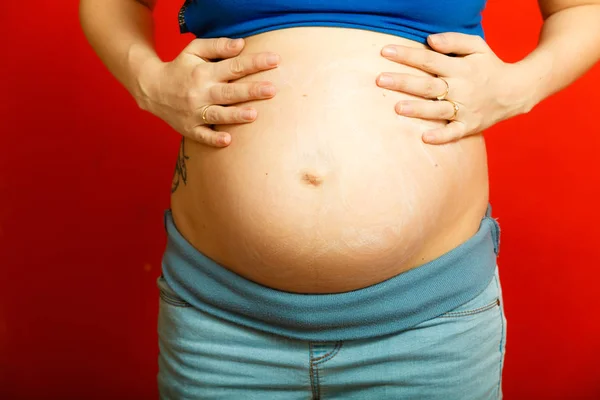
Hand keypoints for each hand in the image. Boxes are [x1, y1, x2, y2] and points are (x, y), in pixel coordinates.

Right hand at [136, 37, 279, 146]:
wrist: (151, 89)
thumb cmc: (180, 68)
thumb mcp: (194, 50)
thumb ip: (218, 46)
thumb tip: (241, 45)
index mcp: (204, 73)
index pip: (234, 66)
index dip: (255, 63)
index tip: (275, 60)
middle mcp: (200, 93)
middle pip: (229, 92)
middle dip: (251, 91)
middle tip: (272, 89)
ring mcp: (194, 113)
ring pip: (218, 115)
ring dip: (235, 115)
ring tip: (254, 114)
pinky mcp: (189, 128)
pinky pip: (202, 136)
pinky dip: (214, 139)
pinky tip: (228, 140)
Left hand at [376, 32, 516, 143]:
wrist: (516, 91)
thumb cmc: (489, 66)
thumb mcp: (477, 46)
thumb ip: (454, 41)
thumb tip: (430, 40)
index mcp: (459, 68)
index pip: (428, 59)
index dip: (406, 55)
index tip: (385, 51)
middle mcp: (460, 88)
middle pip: (428, 85)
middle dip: (403, 82)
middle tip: (380, 80)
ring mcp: (464, 109)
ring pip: (437, 109)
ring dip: (418, 109)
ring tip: (397, 108)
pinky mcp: (469, 126)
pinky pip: (454, 133)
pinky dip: (441, 136)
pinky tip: (425, 138)